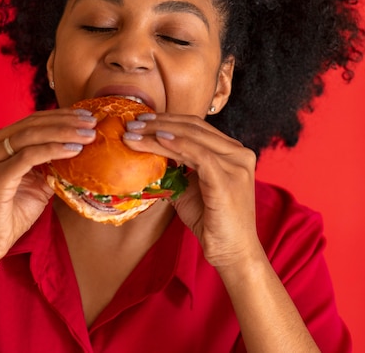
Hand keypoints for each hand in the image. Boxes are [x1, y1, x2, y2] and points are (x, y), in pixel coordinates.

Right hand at [0, 108, 95, 269]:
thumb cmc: (9, 215)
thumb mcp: (34, 182)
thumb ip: (49, 162)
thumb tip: (80, 148)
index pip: (30, 121)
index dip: (59, 116)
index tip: (85, 116)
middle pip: (32, 124)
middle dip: (66, 121)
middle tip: (92, 122)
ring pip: (31, 136)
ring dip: (64, 133)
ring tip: (88, 135)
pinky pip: (28, 156)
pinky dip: (53, 150)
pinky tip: (73, 151)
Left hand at [124, 113, 258, 269]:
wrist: (233, 253)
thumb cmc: (212, 222)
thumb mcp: (190, 189)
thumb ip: (177, 169)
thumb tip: (147, 154)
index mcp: (233, 151)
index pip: (196, 127)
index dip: (168, 120)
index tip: (141, 120)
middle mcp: (239, 153)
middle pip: (194, 127)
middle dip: (159, 123)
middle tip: (133, 123)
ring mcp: (236, 164)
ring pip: (192, 138)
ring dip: (159, 133)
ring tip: (134, 133)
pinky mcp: (228, 179)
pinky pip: (199, 155)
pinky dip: (177, 145)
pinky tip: (157, 140)